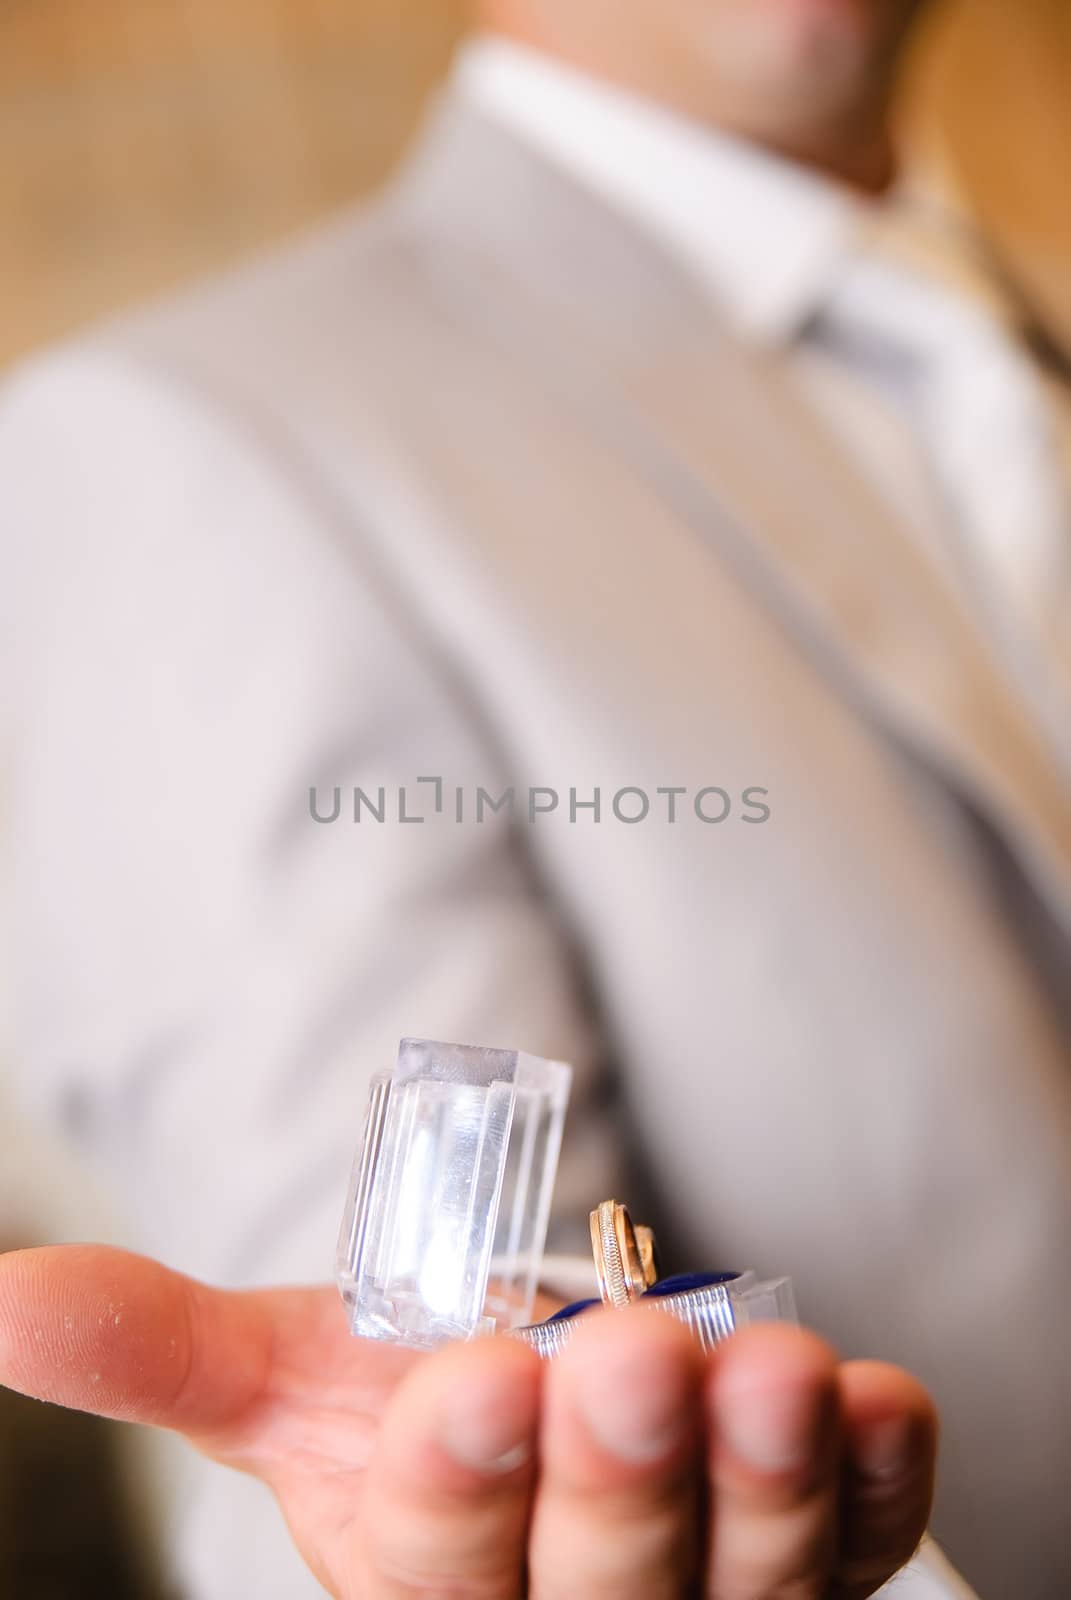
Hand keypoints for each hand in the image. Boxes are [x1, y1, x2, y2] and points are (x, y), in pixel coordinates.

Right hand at [0, 1245, 935, 1597]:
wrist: (542, 1402)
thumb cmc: (407, 1400)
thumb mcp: (287, 1376)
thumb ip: (162, 1350)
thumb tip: (0, 1298)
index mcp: (432, 1592)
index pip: (444, 1578)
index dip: (460, 1493)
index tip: (468, 1380)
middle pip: (604, 1589)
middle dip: (618, 1482)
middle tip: (631, 1358)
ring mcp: (714, 1598)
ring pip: (751, 1580)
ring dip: (771, 1482)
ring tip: (777, 1370)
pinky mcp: (817, 1548)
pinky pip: (867, 1537)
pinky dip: (880, 1479)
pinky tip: (888, 1404)